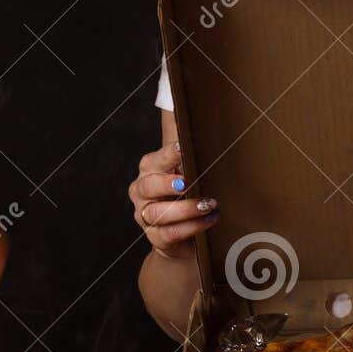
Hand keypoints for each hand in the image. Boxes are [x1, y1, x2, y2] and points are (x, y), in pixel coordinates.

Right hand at [130, 142, 218, 257]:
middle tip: (188, 182)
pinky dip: (190, 227)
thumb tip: (193, 113)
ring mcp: (146, 217)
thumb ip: (189, 145)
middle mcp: (142, 192)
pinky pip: (169, 234)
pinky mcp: (156, 238)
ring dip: (186, 209)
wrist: (182, 234)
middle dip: (168, 184)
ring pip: (159, 212)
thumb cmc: (187, 193)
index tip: (185, 149)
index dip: (169, 155)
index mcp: (149, 169)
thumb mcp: (189, 168)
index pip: (155, 160)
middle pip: (149, 186)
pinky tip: (209, 220)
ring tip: (210, 204)